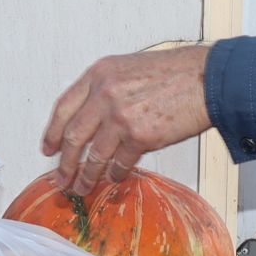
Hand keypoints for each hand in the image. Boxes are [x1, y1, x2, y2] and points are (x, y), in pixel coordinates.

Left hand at [41, 43, 213, 195]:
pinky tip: (114, 178)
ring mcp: (121, 116)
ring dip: (86, 176)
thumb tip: (91, 120)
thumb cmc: (175, 72)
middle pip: (73, 136)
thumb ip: (106, 89)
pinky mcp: (140, 136)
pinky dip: (115, 174)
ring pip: (93, 155)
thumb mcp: (129, 68)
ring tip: (82, 187)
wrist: (207, 79)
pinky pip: (120, 163)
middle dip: (64, 163)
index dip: (53, 132)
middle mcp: (105, 94)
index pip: (64, 108)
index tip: (49, 148)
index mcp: (99, 74)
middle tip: (61, 178)